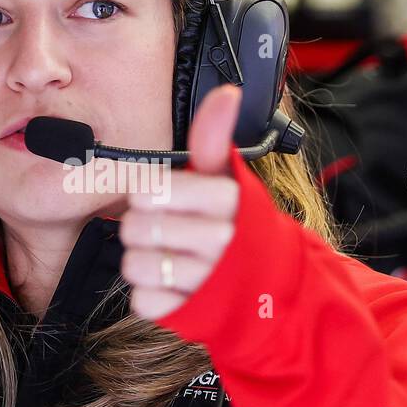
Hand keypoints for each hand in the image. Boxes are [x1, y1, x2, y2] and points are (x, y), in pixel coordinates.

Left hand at [120, 84, 241, 319]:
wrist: (271, 289)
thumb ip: (215, 139)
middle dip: (143, 228)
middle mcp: (221, 241)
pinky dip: (151, 294)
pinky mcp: (190, 315)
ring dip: (143, 262)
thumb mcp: (228, 180)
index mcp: (227, 200)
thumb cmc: (238, 226)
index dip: (147, 194)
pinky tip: (173, 285)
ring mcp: (206, 281)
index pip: (149, 191)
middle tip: (166, 229)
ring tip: (168, 256)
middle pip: (135, 228)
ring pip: (135, 266)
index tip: (160, 198)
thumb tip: (226, 92)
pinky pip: (142, 301)